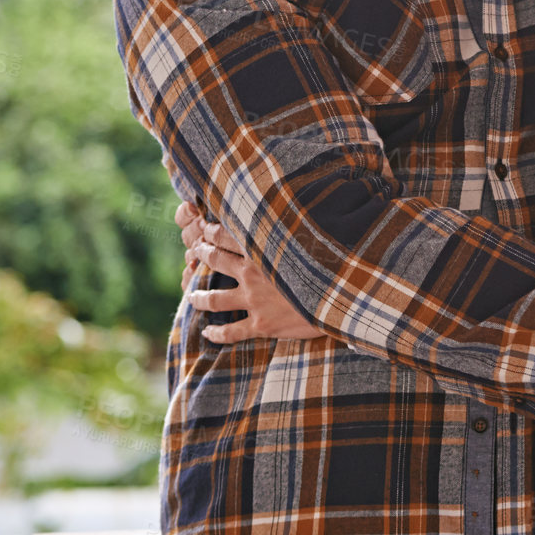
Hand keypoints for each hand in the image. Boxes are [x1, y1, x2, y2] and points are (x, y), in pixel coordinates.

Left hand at [176, 203, 320, 343]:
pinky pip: (231, 331)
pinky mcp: (262, 324)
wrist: (343, 298)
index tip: (204, 228)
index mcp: (263, 249)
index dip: (211, 231)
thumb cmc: (334, 265)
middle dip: (201, 255)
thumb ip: (297, 227)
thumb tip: (303, 201)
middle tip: (195, 253)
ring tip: (191, 295)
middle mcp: (253, 273)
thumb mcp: (314, 239)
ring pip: (215, 299)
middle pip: (216, 261)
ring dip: (199, 297)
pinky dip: (217, 333)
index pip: (227, 235)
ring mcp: (254, 300)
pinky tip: (207, 333)